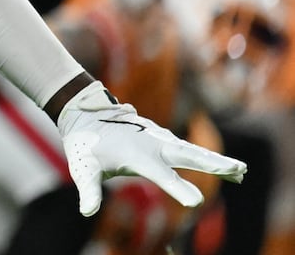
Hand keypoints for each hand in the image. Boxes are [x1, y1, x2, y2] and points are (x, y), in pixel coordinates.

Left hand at [56, 81, 245, 216]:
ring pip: (191, 150)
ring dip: (216, 160)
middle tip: (238, 171)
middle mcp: (151, 144)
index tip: (195, 203)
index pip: (160, 174)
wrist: (84, 114)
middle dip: (211, 163)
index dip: (177, 188)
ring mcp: (158, 139)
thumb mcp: (83, 168)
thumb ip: (88, 190)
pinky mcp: (161, 138)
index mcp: (135, 154)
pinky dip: (208, 156)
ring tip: (241, 171)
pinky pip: (188, 148)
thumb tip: (86, 211)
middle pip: (186, 155)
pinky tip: (227, 167)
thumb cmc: (85, 144)